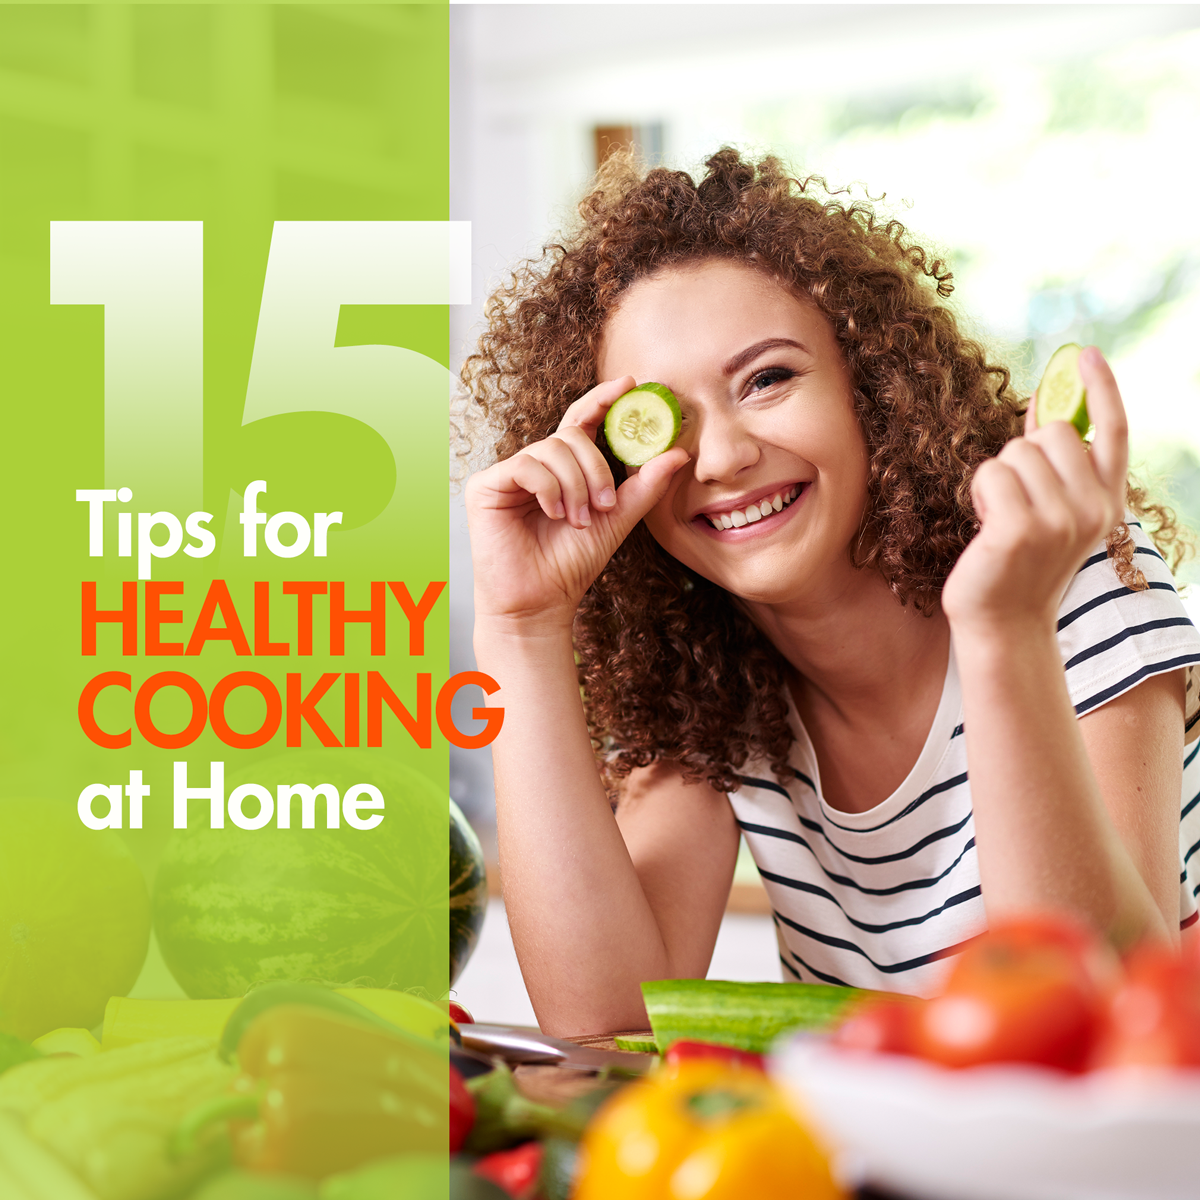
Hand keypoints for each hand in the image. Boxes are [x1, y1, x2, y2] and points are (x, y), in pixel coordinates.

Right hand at [466, 376, 689, 632]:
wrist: (540, 602)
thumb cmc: (572, 564)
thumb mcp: (616, 520)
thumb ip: (644, 486)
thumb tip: (679, 453)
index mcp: (563, 469)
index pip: (582, 421)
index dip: (602, 399)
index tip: (629, 384)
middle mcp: (535, 466)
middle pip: (571, 436)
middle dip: (595, 469)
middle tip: (604, 505)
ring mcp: (509, 474)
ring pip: (551, 450)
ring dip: (575, 487)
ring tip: (578, 520)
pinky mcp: (486, 486)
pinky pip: (526, 465)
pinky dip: (549, 489)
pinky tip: (554, 514)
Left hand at [942, 346, 1128, 636]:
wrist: (1004, 623)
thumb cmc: (1019, 563)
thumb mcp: (1051, 511)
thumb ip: (1054, 466)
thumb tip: (1041, 407)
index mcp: (1107, 503)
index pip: (1113, 432)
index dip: (1102, 388)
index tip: (1084, 354)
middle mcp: (1093, 509)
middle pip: (1051, 433)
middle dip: (1022, 455)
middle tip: (1015, 501)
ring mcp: (1058, 521)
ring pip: (1015, 453)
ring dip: (997, 479)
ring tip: (1000, 519)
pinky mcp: (1019, 530)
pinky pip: (990, 474)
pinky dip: (979, 493)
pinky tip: (986, 527)